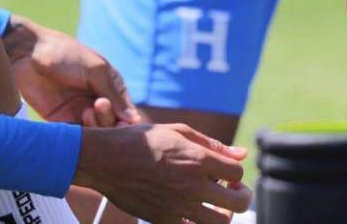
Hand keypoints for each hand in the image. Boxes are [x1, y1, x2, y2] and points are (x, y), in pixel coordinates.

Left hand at [3, 15, 139, 126]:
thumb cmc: (63, 53)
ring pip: (97, 134)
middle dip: (109, 120)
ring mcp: (79, 112)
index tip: (122, 119)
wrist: (25, 54)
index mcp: (110, 86)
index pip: (127, 112)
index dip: (126, 120)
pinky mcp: (62, 121)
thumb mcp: (94, 69)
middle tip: (97, 107)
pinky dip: (81, 137)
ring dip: (96, 128)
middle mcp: (97, 101)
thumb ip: (112, 93)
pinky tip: (76, 126)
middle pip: (113, 125)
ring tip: (86, 112)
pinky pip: (77, 137)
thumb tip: (133, 120)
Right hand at [75, 123, 251, 223]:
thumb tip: (242, 153)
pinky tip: (191, 211)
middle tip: (230, 190)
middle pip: (238, 202)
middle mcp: (192, 185)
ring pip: (221, 222)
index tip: (225, 172)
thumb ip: (210, 143)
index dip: (234, 172)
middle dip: (240, 196)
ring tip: (214, 205)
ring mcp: (179, 205)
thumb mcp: (175, 132)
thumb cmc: (138, 141)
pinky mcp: (165, 220)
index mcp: (197, 159)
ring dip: (224, 214)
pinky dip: (197, 222)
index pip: (237, 172)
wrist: (103, 159)